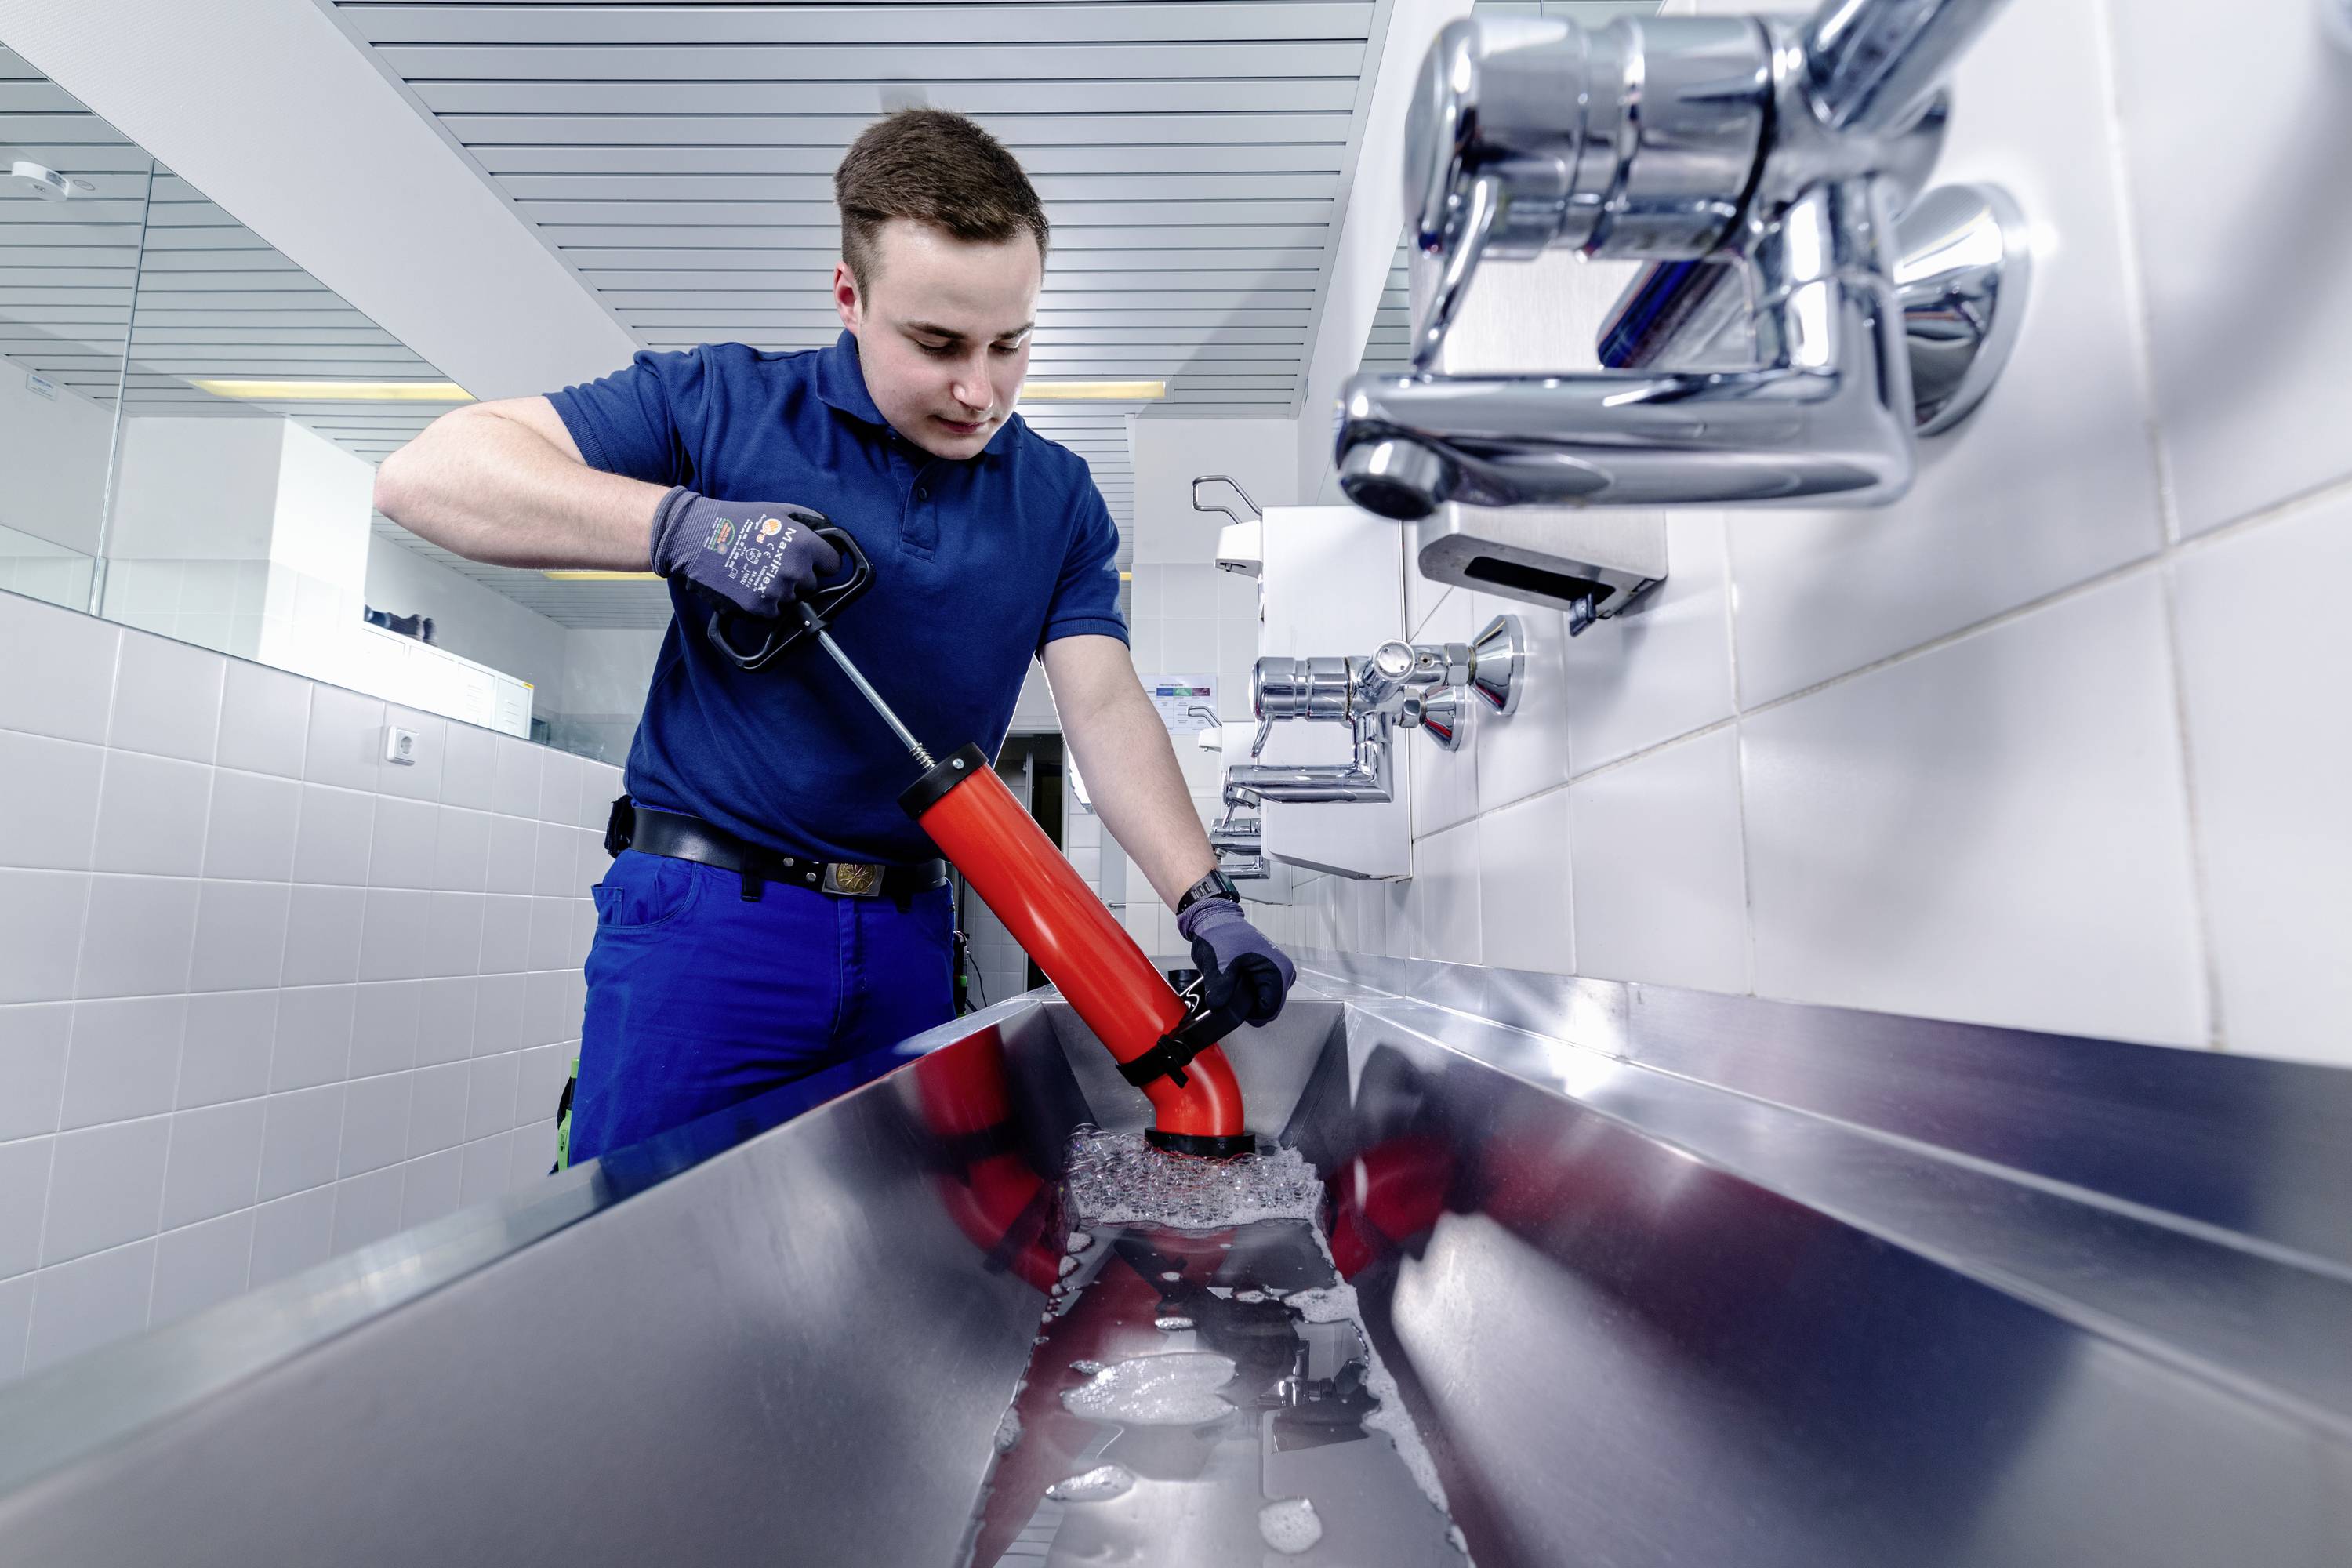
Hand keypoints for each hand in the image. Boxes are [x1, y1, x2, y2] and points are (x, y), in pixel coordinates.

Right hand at [648, 486, 840, 617]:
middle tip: (774, 562)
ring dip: (780, 590)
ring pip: (792, 599)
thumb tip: (828, 533)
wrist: (696, 538)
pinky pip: (773, 612)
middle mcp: (795, 571)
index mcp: (804, 545)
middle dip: (798, 576)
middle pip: (812, 584)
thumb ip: (810, 521)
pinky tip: (748, 584)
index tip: (810, 560)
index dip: (821, 562)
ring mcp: (777, 592)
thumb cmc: (737, 520)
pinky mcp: (759, 608)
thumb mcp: (778, 511)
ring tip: (757, 571)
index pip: (833, 565)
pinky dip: (763, 603)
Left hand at [1177, 896, 1296, 1025]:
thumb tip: (1218, 1007)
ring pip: (1264, 1002)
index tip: (1232, 1000)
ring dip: (1247, 999)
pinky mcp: (1271, 972)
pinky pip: (1262, 993)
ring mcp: (1279, 972)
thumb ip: (1219, 990)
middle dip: (1247, 1005)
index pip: (1269, 1011)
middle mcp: (1285, 972)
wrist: (1217, 920)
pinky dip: (1248, 992)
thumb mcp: (1217, 965)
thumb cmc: (1220, 936)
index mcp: (1279, 970)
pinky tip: (1236, 980)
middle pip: (1268, 1008)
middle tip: (1229, 988)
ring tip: (1232, 981)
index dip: (1248, 1012)